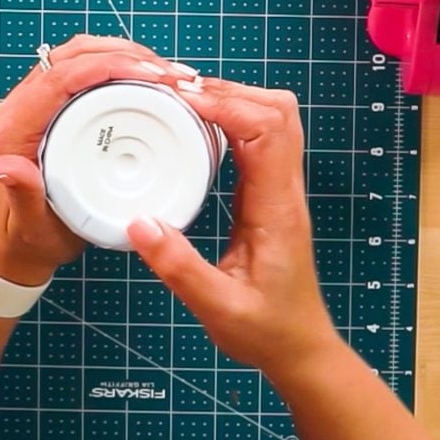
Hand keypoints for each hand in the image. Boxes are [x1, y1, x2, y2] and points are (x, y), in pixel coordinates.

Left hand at [0, 35, 192, 285]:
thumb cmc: (27, 238)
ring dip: (124, 55)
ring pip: (79, 55)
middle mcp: (20, 107)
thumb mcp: (31, 223)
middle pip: (72, 55)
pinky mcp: (51, 107)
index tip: (151, 74)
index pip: (61, 76)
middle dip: (125, 54)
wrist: (18, 245)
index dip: (108, 65)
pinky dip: (118, 66)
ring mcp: (35, 103)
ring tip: (167, 73)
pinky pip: (84, 71)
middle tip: (170, 74)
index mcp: (13, 127)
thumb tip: (6, 166)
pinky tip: (148, 78)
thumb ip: (22, 194)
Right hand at [126, 80, 342, 380]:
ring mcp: (280, 191)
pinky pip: (259, 141)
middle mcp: (285, 191)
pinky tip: (196, 132)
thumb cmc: (267, 331)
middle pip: (276, 111)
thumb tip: (140, 224)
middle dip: (228, 90)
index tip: (180, 101)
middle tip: (176, 95)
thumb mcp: (218, 307)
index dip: (225, 104)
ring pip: (273, 120)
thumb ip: (179, 268)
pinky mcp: (269, 196)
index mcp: (277, 209)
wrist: (299, 348)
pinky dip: (231, 123)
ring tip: (182, 105)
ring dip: (232, 101)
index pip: (266, 131)